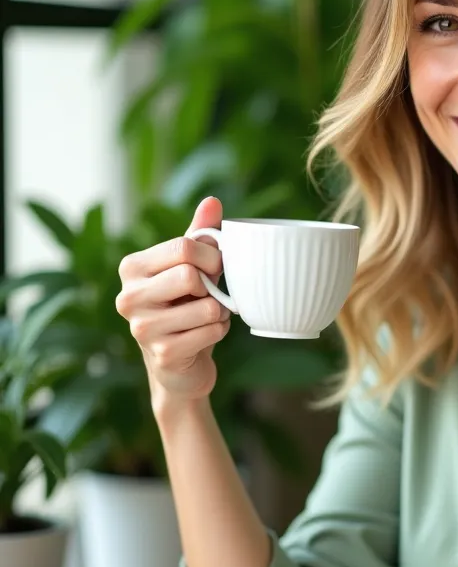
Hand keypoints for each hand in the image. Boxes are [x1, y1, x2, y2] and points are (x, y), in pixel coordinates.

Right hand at [115, 197, 230, 401]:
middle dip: (213, 286)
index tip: (214, 267)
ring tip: (205, 317)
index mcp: (132, 267)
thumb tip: (212, 201)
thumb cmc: (187, 306)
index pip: (184, 247)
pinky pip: (212, 331)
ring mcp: (141, 328)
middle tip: (209, 295)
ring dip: (219, 312)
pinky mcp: (162, 353)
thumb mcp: (193, 267)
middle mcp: (128, 296)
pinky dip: (219, 331)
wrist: (181, 365)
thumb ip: (200, 234)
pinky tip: (204, 336)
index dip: (211, 256)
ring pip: (207, 306)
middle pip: (190, 274)